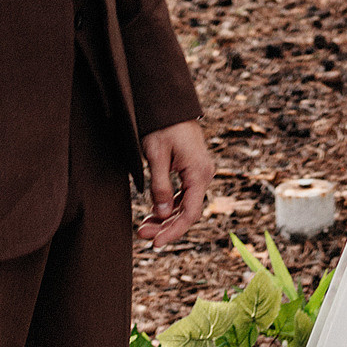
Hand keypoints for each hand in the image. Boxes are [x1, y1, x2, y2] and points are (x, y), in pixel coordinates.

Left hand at [138, 119, 213, 246]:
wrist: (169, 104)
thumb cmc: (162, 126)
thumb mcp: (156, 156)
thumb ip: (161, 186)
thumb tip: (163, 214)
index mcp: (199, 172)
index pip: (190, 213)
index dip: (173, 231)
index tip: (155, 242)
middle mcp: (204, 174)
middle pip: (188, 211)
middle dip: (166, 226)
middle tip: (141, 234)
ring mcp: (199, 173)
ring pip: (185, 205)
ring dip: (166, 218)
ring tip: (144, 227)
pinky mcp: (192, 170)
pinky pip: (184, 195)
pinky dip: (169, 206)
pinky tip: (154, 213)